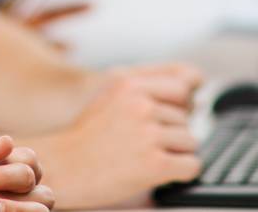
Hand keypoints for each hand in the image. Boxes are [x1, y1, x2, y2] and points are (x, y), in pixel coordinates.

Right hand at [36, 65, 202, 207]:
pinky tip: (162, 173)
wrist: (64, 169)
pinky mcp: (156, 164)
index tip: (166, 119)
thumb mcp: (110, 97)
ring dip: (176, 153)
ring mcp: (149, 136)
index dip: (176, 107)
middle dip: (172, 133)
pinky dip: (182, 172)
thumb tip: (189, 84)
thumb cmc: (87, 137)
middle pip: (185, 118)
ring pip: (191, 142)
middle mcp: (142, 107)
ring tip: (148, 157)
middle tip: (145, 145)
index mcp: (131, 87)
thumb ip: (143, 90)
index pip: (181, 88)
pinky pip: (192, 165)